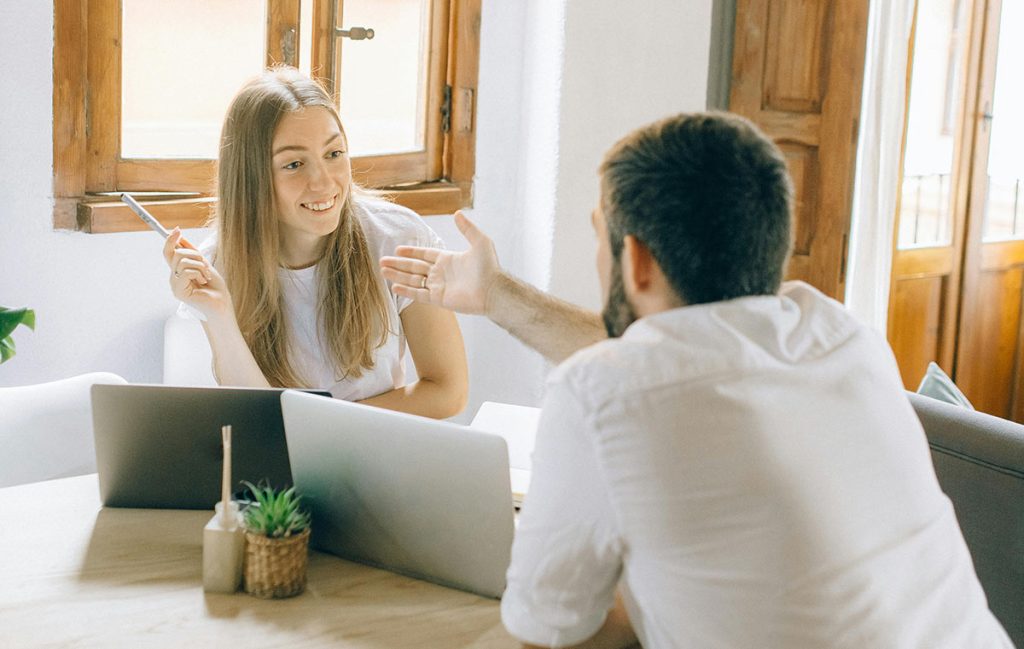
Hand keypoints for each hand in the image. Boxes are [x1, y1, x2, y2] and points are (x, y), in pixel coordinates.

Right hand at [162, 228, 233, 321]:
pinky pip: (186, 271)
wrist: (221, 304)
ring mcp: (175, 284)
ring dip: (200, 265)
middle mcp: (174, 277)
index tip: (177, 229)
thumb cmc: (215, 287)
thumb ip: (193, 253)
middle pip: (176, 253)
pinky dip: (199, 273)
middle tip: (206, 266)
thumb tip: (181, 237)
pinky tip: (204, 281)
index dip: (171, 240)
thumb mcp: (205, 265)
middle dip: (195, 254)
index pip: (169, 252)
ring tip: (206, 276)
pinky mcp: (178, 291)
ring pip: (182, 261)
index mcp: (179, 271)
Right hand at [379, 211, 501, 315]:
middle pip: (415, 267)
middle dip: (399, 264)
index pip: (425, 254)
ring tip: (383, 271)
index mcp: (448, 259)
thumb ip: (467, 228)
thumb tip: (457, 213)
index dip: (411, 252)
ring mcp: (439, 286)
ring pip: (414, 280)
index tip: (398, 249)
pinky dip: (406, 290)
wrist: (493, 290)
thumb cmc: (490, 267)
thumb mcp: (480, 242)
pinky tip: (394, 286)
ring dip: (398, 275)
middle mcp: (441, 273)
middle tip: (382, 261)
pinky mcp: (439, 299)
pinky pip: (419, 294)